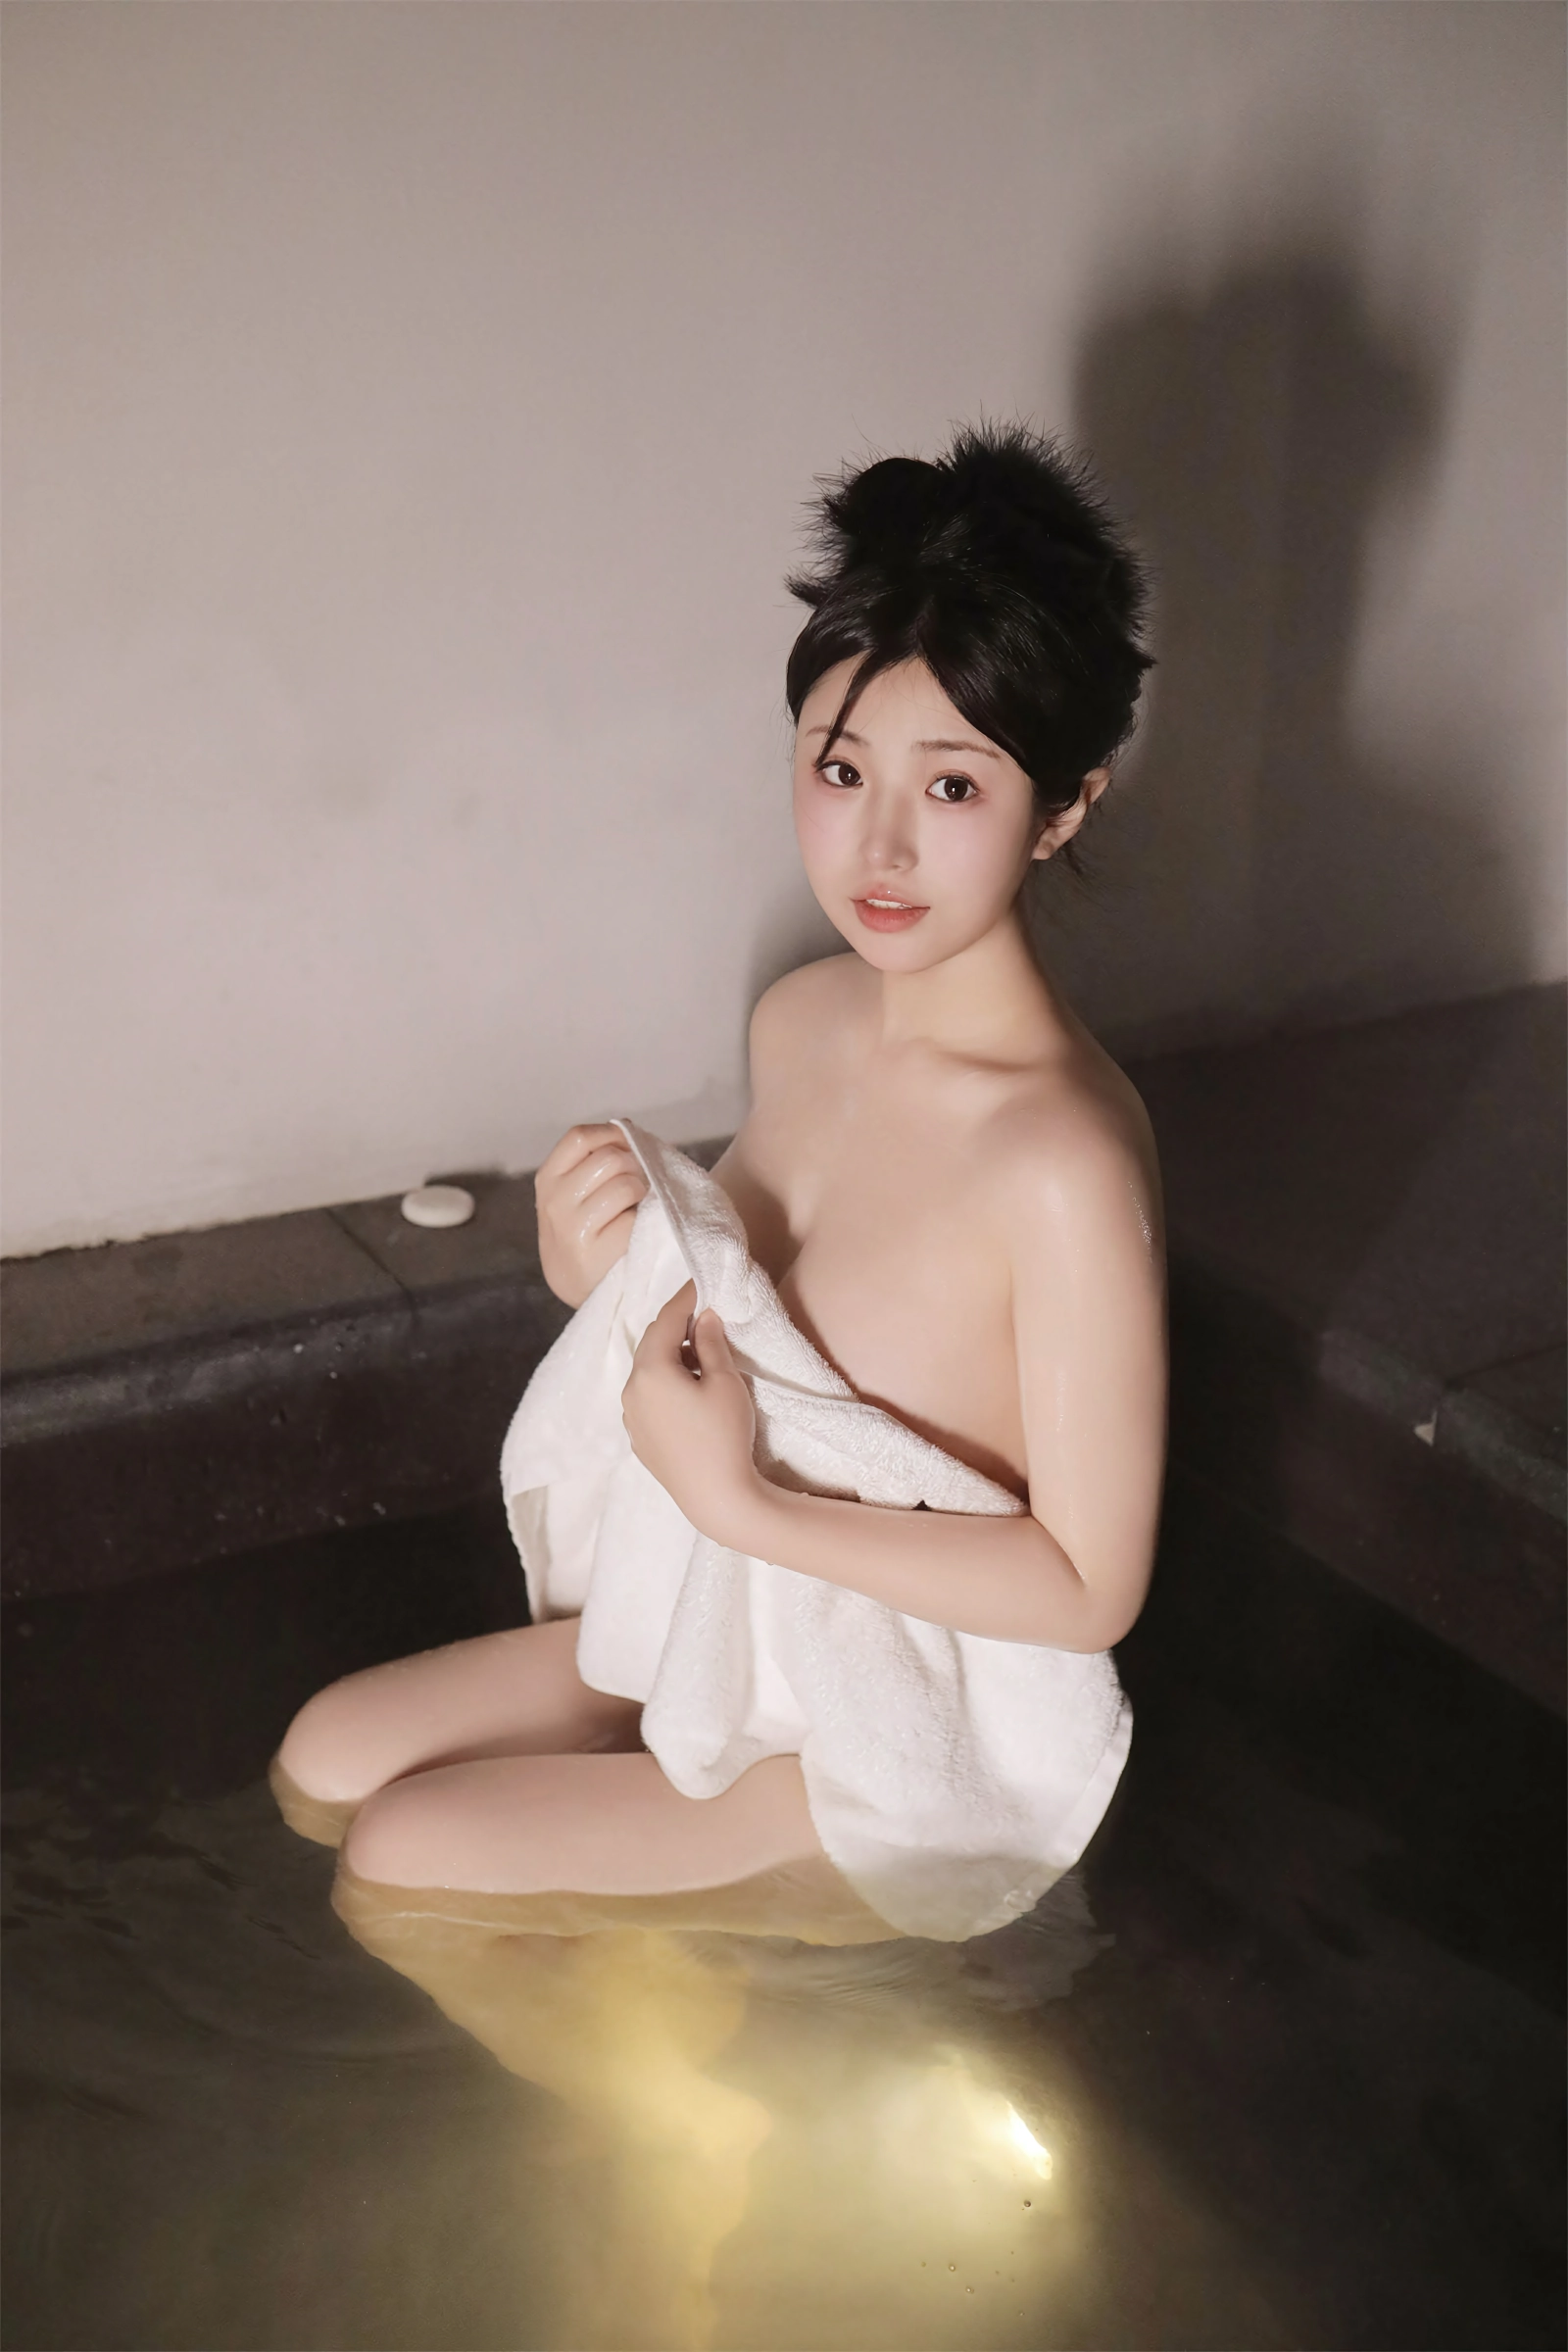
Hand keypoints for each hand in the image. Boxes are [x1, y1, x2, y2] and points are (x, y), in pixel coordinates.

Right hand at [534, 1124, 650, 1306]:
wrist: (580, 1285)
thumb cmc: (586, 1230)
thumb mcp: (573, 1193)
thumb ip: (592, 1162)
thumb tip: (629, 1129)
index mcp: (547, 1179)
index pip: (579, 1137)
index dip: (611, 1135)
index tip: (629, 1147)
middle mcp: (555, 1202)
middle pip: (609, 1158)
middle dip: (634, 1166)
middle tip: (639, 1186)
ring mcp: (573, 1228)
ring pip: (625, 1183)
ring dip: (642, 1192)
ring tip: (637, 1208)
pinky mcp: (597, 1252)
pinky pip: (635, 1216)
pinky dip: (644, 1219)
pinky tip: (636, 1230)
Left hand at [621, 1283, 762, 1546]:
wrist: (717, 1497)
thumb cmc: (725, 1434)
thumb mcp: (725, 1381)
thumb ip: (712, 1343)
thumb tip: (705, 1317)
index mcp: (650, 1370)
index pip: (666, 1320)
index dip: (685, 1299)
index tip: (700, 1283)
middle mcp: (631, 1390)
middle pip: (652, 1344)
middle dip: (676, 1327)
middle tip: (704, 1315)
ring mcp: (631, 1417)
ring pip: (647, 1372)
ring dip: (670, 1356)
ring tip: (701, 1355)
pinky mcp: (639, 1439)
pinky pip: (647, 1397)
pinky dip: (664, 1383)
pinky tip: (688, 1390)